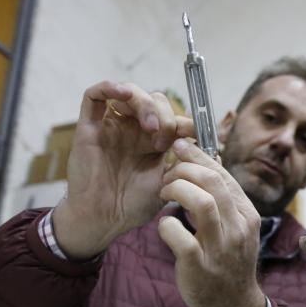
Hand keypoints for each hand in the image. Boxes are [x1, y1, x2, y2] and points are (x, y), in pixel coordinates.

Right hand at [53, 81, 194, 258]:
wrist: (104, 219)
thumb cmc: (134, 205)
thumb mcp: (169, 182)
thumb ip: (187, 163)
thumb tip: (215, 149)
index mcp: (154, 142)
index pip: (173, 117)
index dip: (187, 120)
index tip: (196, 133)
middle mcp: (134, 131)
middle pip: (154, 101)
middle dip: (166, 115)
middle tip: (166, 140)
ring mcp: (112, 127)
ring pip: (130, 94)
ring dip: (146, 103)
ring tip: (152, 127)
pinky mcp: (89, 127)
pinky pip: (94, 96)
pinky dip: (109, 87)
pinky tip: (123, 93)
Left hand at [158, 139, 266, 306]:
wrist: (234, 305)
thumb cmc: (229, 262)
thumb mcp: (236, 228)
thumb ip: (224, 201)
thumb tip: (206, 165)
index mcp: (247, 215)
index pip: (223, 174)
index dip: (198, 157)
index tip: (180, 147)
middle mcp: (238, 228)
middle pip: (213, 182)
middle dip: (184, 169)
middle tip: (167, 174)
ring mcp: (220, 248)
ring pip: (202, 203)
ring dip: (177, 190)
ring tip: (164, 193)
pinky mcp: (199, 266)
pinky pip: (179, 237)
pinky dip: (165, 226)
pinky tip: (164, 226)